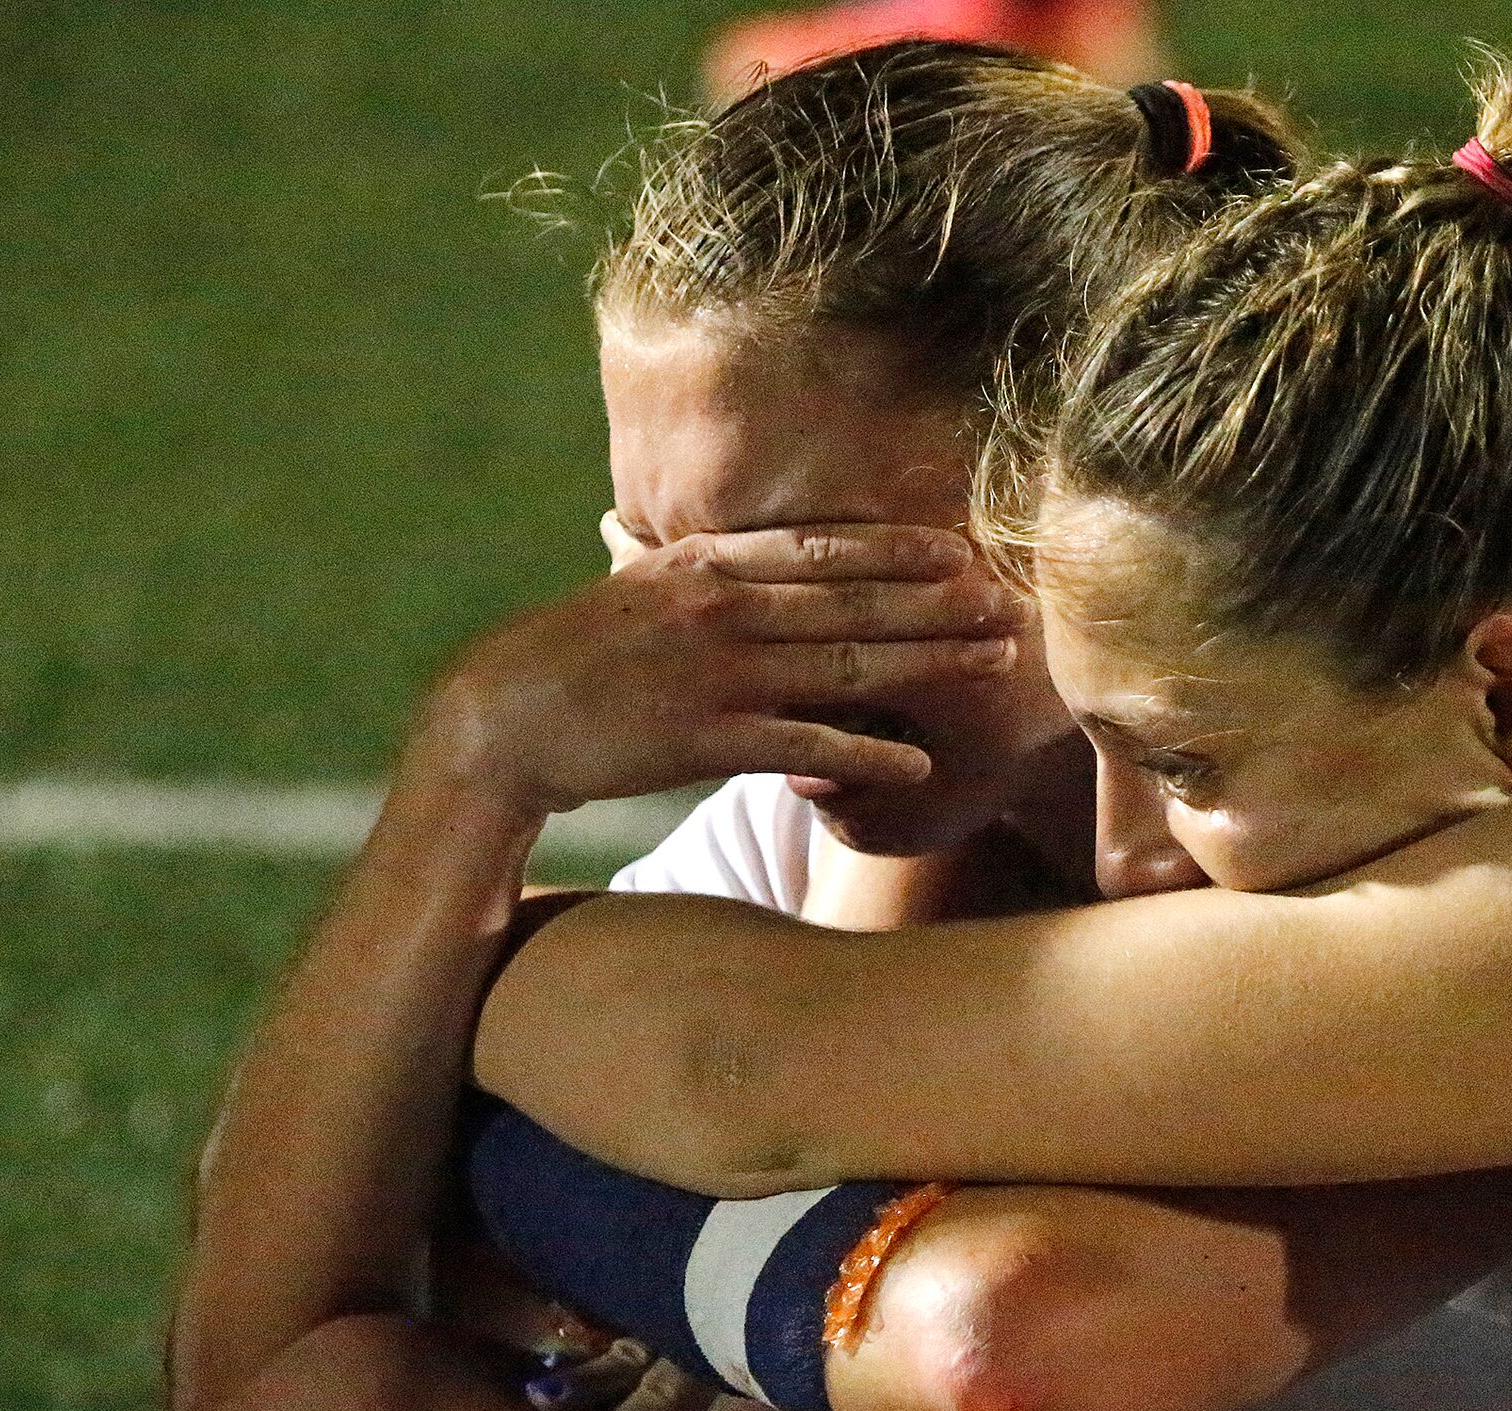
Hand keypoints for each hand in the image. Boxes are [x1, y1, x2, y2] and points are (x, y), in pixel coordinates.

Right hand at [410, 523, 1028, 815]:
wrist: (501, 719)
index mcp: (704, 566)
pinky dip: (865, 753)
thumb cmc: (579, 656)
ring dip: (930, 663)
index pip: (819, 548)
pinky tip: (920, 763)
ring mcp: (716, 675)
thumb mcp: (641, 591)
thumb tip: (762, 557)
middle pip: (852, 602)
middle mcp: (719, 611)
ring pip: (845, 666)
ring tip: (994, 662)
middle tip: (1010, 600)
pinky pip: (805, 743)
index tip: (959, 546)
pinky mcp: (706, 740)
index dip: (897, 548)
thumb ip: (709, 574)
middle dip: (939, 602)